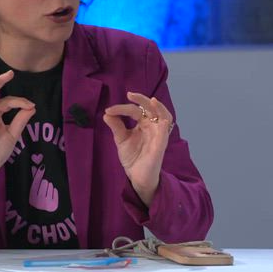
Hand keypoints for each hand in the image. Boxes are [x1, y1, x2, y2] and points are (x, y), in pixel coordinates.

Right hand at [29, 164, 58, 211]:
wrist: (43, 219)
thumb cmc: (37, 203)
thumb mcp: (32, 194)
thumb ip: (34, 181)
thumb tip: (36, 168)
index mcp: (31, 198)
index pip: (35, 182)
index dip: (39, 174)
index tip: (43, 167)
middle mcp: (38, 201)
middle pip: (44, 182)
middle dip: (45, 183)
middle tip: (43, 188)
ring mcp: (46, 204)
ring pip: (50, 186)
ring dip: (49, 187)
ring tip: (46, 193)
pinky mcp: (54, 206)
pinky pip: (55, 191)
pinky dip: (54, 192)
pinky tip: (51, 196)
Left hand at [103, 91, 173, 205]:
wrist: (136, 176)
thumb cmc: (132, 157)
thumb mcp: (121, 139)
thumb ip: (116, 126)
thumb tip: (106, 114)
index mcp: (144, 123)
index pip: (135, 110)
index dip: (122, 108)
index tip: (109, 110)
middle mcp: (153, 126)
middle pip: (152, 108)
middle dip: (142, 100)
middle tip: (130, 95)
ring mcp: (158, 135)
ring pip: (165, 117)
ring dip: (160, 108)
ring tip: (152, 101)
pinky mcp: (160, 146)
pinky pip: (165, 135)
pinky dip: (164, 126)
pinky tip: (161, 121)